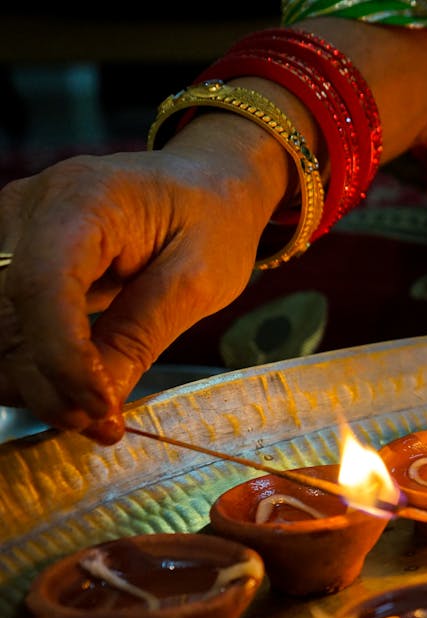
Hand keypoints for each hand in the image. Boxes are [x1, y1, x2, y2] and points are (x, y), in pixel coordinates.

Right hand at [0, 137, 272, 442]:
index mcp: (85, 199)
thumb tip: (98, 404)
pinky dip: (29, 365)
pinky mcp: (8, 258)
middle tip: (102, 426)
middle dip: (47, 382)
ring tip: (94, 413)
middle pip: (5, 313)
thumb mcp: (199, 280)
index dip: (60, 357)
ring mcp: (8, 231)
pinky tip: (73, 390)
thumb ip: (142, 336)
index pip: (42, 283)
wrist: (203, 185)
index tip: (98, 408)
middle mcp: (28, 208)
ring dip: (32, 382)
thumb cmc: (210, 222)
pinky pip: (2, 323)